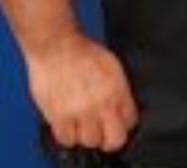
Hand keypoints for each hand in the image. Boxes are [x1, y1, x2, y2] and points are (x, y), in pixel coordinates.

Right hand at [25, 32, 138, 152]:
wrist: (56, 44)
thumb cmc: (81, 51)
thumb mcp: (112, 66)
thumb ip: (119, 90)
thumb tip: (123, 109)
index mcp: (117, 90)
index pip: (130, 122)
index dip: (123, 123)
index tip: (117, 122)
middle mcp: (100, 103)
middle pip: (114, 140)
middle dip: (109, 138)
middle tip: (102, 131)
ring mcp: (79, 111)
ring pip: (89, 142)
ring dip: (86, 135)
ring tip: (81, 123)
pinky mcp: (58, 115)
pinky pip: (66, 139)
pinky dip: (67, 134)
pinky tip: (67, 123)